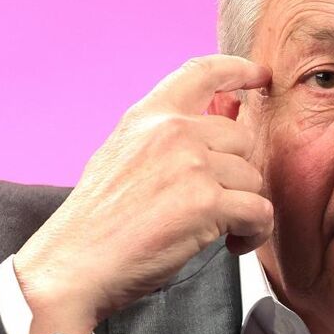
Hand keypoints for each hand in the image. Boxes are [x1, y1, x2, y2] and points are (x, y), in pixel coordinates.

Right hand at [13, 55, 272, 333]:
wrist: (74, 264)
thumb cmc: (96, 223)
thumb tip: (215, 129)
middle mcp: (172, 131)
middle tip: (218, 205)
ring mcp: (191, 164)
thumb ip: (164, 138)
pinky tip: (234, 244)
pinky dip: (255, 233)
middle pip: (242, 138)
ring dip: (245, 209)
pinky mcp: (207, 202)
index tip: (260, 76)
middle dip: (237, 175)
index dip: (238, 69)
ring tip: (221, 231)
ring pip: (253, 178)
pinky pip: (259, 211)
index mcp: (149, 116)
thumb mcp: (122, 156)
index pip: (202, 72)